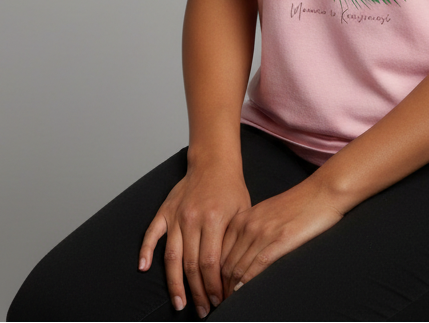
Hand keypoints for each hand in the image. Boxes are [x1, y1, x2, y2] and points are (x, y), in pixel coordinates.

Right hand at [138, 160, 251, 317]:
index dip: (213, 285)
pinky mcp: (165, 210)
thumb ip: (234, 240)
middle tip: (201, 310)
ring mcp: (176, 215)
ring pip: (171, 256)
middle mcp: (192, 218)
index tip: (218, 300)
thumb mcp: (242, 212)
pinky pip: (152, 233)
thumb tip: (234, 273)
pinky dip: (146, 251)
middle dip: (197, 291)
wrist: (214, 162)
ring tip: (179, 303)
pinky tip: (143, 268)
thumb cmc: (231, 188)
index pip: (210, 262)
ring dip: (175, 283)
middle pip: (190, 264)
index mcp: (213, 219)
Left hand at [219, 176, 344, 298]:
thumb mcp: (264, 213)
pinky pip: (257, 266)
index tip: (213, 290)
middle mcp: (248, 225)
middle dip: (219, 287)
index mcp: (242, 218)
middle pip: (225, 264)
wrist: (321, 192)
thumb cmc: (296, 204)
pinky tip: (243, 293)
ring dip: (230, 290)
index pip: (218, 252)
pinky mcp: (280, 240)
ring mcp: (263, 233)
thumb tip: (238, 255)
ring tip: (228, 304)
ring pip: (238, 268)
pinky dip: (247, 283)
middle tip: (218, 303)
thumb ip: (248, 230)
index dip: (213, 275)